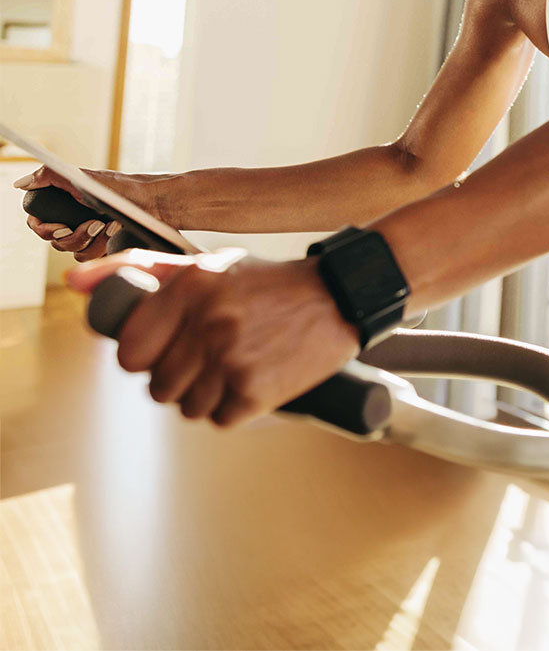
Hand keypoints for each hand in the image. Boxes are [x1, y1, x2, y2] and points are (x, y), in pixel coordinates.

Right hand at [14, 166, 118, 261]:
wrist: (152, 200)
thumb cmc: (119, 187)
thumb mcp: (82, 177)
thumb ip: (49, 176)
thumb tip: (20, 184)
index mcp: (63, 205)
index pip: (38, 225)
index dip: (45, 230)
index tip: (62, 227)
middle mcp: (73, 220)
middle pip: (56, 242)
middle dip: (75, 236)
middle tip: (94, 223)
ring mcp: (88, 235)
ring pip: (73, 252)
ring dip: (92, 240)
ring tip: (109, 225)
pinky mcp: (102, 246)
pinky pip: (91, 257)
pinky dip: (103, 245)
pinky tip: (115, 229)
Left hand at [65, 249, 360, 428]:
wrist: (339, 296)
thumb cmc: (268, 283)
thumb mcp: (208, 264)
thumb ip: (140, 269)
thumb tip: (75, 281)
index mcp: (190, 286)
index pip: (128, 352)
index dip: (144, 356)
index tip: (166, 348)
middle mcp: (207, 320)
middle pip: (156, 386)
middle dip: (179, 377)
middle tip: (211, 354)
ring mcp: (231, 357)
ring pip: (186, 407)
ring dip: (208, 394)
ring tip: (237, 363)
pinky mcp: (256, 389)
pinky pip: (220, 418)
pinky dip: (236, 406)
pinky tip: (255, 377)